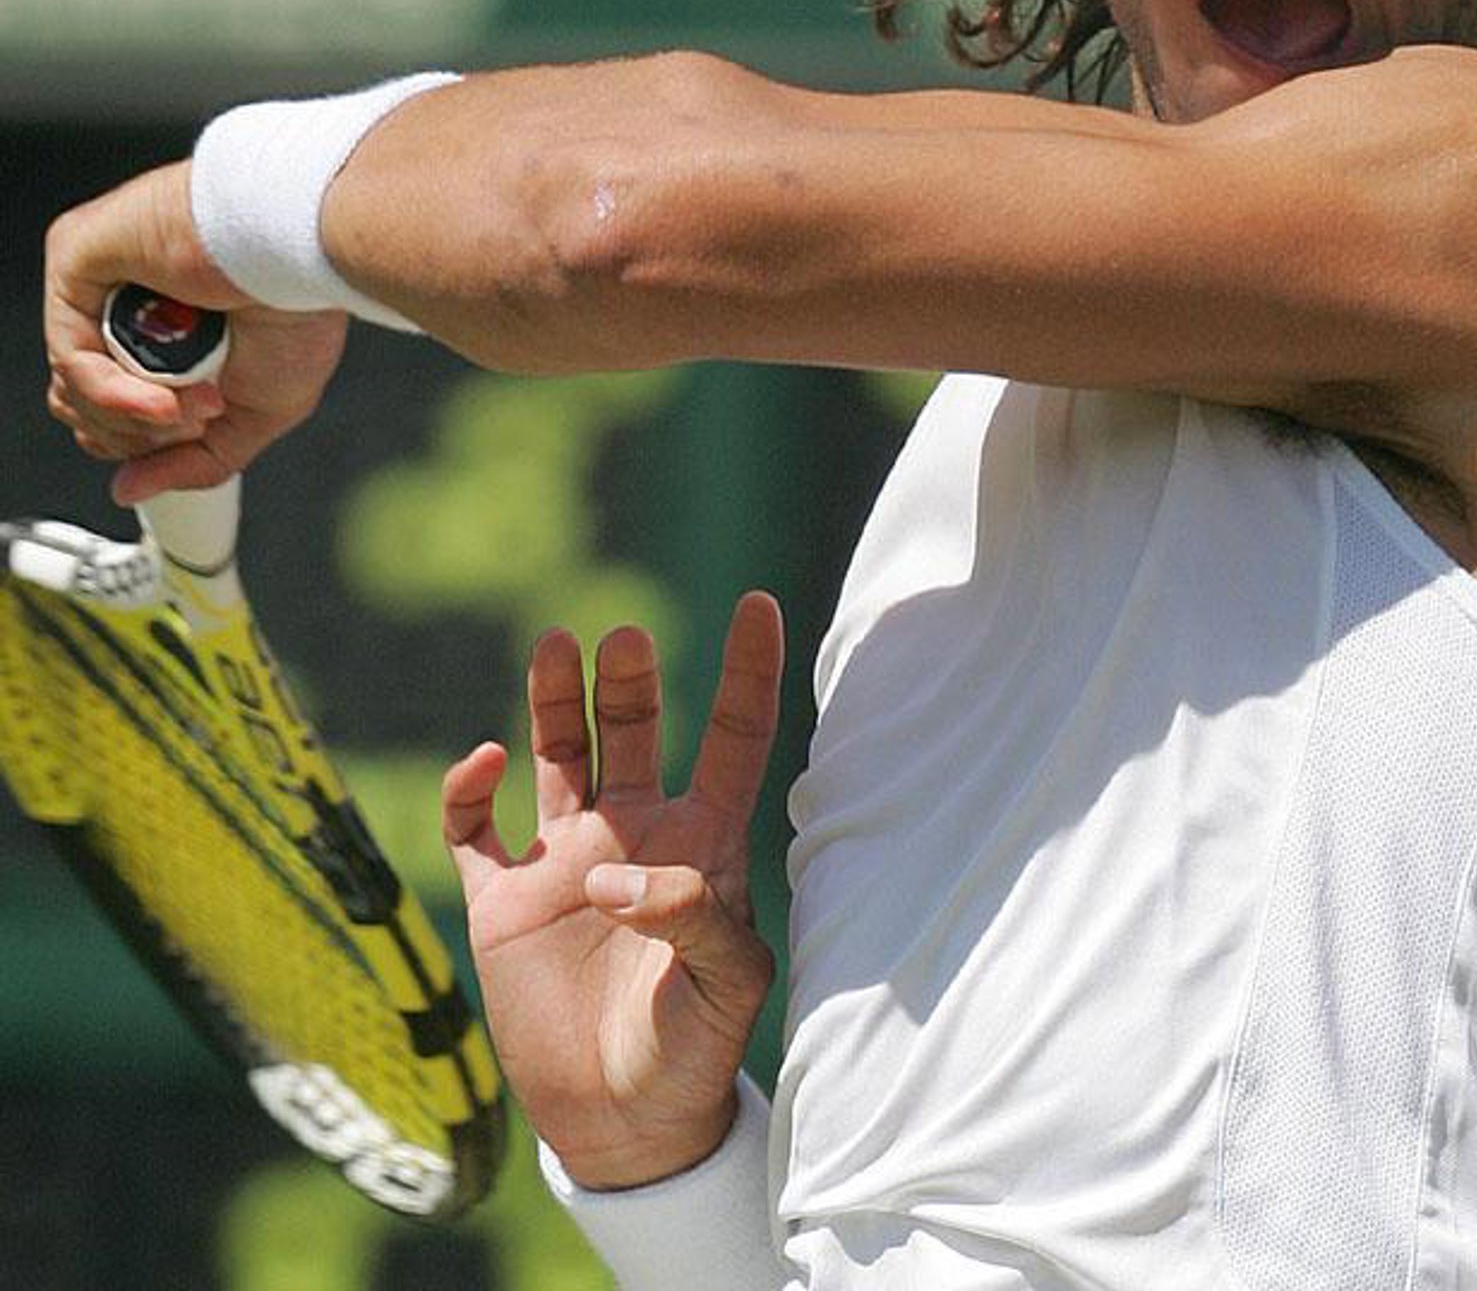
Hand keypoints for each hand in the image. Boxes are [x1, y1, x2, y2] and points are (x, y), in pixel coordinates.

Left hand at [44, 159, 349, 500]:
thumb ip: (195, 461)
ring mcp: (101, 284)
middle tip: (199, 415)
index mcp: (165, 336)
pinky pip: (69, 352)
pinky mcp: (78, 260)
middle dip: (140, 434)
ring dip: (134, 418)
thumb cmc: (301, 314)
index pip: (108, 409)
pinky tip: (162, 400)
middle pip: (83, 406)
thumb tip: (129, 489)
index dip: (139, 441)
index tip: (190, 434)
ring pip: (72, 386)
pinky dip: (112, 392)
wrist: (307, 264)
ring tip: (192, 403)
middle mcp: (127, 307)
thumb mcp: (256, 414)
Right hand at [443, 597, 784, 1188]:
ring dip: (556, 700)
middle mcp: (634, 833)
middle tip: (624, 638)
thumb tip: (613, 878)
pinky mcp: (504, 900)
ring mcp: (565, 860)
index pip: (736, 735)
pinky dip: (468, 790)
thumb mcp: (725, 988)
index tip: (758, 603)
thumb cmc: (694, 1049)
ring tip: (557, 642)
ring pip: (560, 754)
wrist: (623, 1123)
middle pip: (635, 729)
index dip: (748, 671)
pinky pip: (476, 829)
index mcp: (703, 842)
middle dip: (629, 680)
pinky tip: (483, 762)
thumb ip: (691, 919)